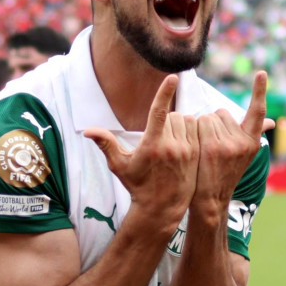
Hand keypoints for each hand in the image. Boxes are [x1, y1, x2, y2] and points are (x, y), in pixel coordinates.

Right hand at [84, 75, 198, 224]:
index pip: (160, 112)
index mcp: (152, 145)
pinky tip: (184, 145)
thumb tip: (87, 131)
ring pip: (187, 121)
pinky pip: (197, 131)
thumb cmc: (137, 186)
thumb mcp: (119, 166)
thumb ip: (106, 144)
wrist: (162, 208)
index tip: (173, 77)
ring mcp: (188, 151)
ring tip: (171, 142)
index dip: (165, 92)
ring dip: (180, 125)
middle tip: (160, 138)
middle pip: (174, 115)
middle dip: (167, 120)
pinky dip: (190, 132)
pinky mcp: (198, 155)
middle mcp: (172, 146)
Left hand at [190, 70, 271, 221]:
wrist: (209, 199)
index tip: (262, 72)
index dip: (259, 91)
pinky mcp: (214, 147)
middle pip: (221, 112)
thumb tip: (271, 121)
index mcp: (252, 142)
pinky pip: (200, 123)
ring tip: (204, 150)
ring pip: (208, 117)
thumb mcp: (244, 155)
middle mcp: (244, 142)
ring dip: (202, 128)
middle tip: (211, 148)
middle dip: (213, 124)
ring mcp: (230, 144)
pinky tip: (195, 148)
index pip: (257, 111)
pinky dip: (194, 131)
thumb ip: (254, 133)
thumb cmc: (223, 173)